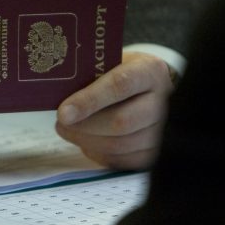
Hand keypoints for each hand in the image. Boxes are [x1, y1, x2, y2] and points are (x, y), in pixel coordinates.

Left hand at [55, 52, 173, 169]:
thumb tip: (59, 97)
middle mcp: (165, 100)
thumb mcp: (109, 64)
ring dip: (87, 141)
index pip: (120, 85)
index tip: (63, 113)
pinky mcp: (156, 152)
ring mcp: (164, 129)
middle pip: (121, 121)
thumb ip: (89, 77)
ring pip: (121, 145)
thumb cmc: (121, 73)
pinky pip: (123, 161)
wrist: (149, 89)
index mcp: (150, 71)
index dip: (89, 100)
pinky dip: (99, 153)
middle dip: (84, 126)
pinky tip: (86, 142)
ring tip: (68, 131)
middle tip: (61, 123)